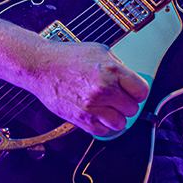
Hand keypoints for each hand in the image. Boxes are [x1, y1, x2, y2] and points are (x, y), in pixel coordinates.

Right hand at [22, 41, 148, 136]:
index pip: (141, 91)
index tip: (134, 92)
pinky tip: (98, 115)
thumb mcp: (100, 51)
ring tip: (109, 108)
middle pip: (132, 108)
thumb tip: (131, 80)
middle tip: (119, 99)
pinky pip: (102, 131)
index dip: (138, 92)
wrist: (41, 65)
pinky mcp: (80, 118)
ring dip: (116, 117)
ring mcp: (92, 105)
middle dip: (127, 104)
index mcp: (112, 70)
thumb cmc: (68, 56)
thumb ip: (118, 66)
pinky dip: (102, 125)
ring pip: (120, 123)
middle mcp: (103, 89)